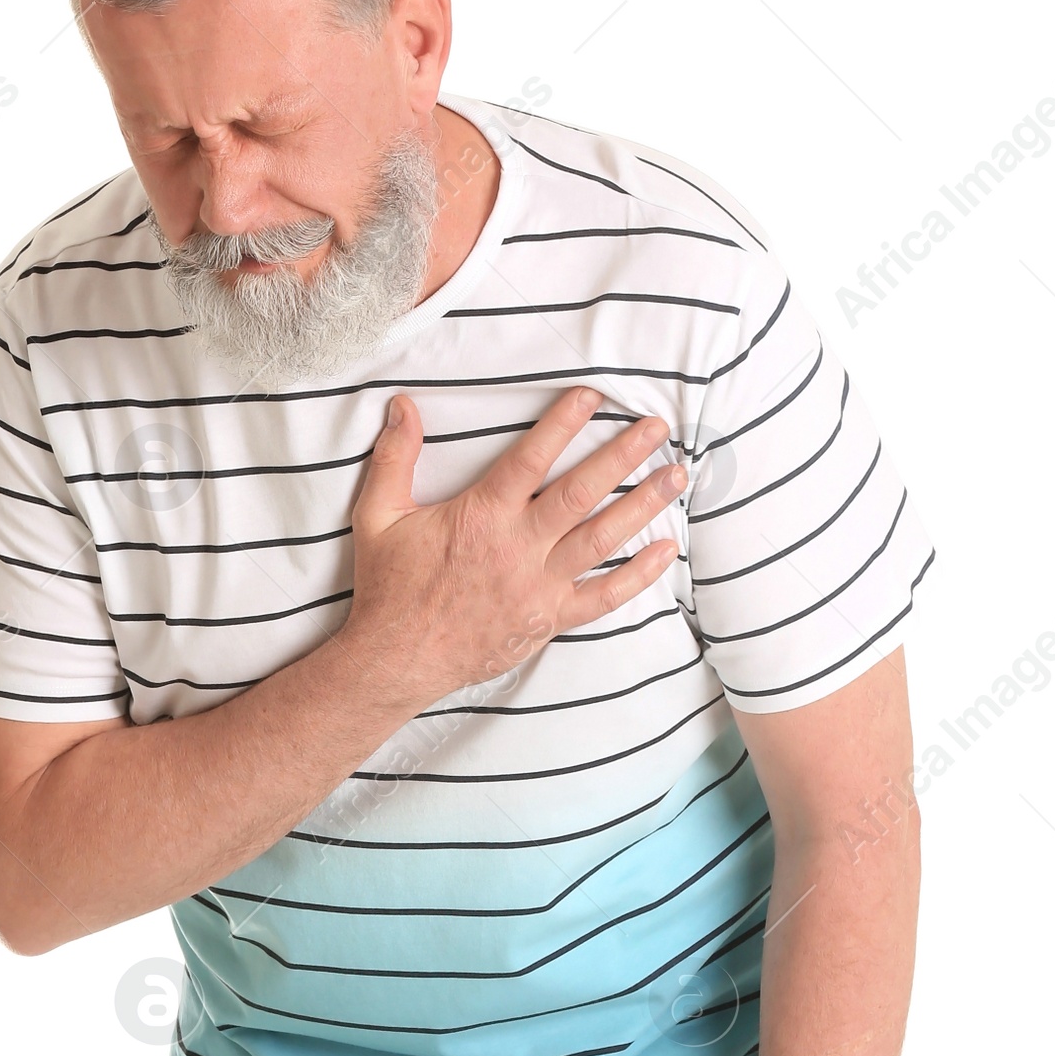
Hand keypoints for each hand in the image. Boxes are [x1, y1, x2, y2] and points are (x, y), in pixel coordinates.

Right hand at [345, 385, 684, 709]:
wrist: (396, 659)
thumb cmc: (389, 587)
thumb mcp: (379, 515)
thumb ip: (394, 457)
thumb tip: (402, 404)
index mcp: (481, 516)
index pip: (531, 458)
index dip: (563, 423)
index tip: (593, 396)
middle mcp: (517, 547)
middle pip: (581, 493)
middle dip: (622, 456)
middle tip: (656, 427)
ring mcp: (538, 586)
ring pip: (601, 538)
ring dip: (642, 505)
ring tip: (675, 476)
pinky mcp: (548, 620)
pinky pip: (603, 597)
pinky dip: (638, 576)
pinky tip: (666, 550)